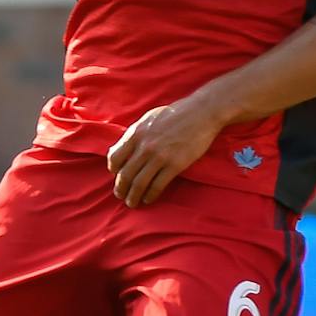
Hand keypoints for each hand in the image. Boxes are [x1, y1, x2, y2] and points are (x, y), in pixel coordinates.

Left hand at [106, 100, 223, 206]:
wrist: (201, 112)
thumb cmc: (175, 114)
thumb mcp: (148, 119)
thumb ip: (135, 134)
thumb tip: (123, 148)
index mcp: (135, 134)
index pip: (114, 157)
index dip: (113, 170)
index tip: (116, 175)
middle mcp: (144, 147)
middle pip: (125, 174)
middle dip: (120, 188)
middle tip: (120, 195)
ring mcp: (159, 157)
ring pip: (139, 183)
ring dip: (133, 196)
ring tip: (132, 203)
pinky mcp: (175, 165)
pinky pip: (158, 185)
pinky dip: (150, 195)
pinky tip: (148, 199)